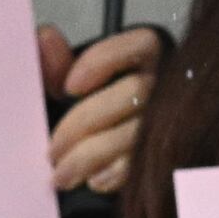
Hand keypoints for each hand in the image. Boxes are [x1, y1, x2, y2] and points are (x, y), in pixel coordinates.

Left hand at [37, 24, 159, 199]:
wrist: (92, 175)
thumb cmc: (80, 129)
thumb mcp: (61, 95)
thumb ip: (52, 66)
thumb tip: (45, 37)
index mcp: (147, 62)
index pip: (141, 44)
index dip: (105, 59)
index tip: (70, 86)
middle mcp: (168, 88)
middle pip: (136, 92)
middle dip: (86, 120)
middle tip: (52, 149)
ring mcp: (174, 125)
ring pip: (139, 131)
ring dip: (93, 154)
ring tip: (62, 175)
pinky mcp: (171, 160)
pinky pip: (148, 164)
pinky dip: (117, 173)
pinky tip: (95, 181)